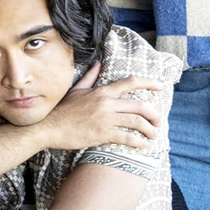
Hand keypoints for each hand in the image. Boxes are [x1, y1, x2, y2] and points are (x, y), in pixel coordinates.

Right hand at [33, 62, 164, 150]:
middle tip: (158, 121)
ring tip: (153, 135)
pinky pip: (127, 137)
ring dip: (149, 129)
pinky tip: (143, 146)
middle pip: (139, 106)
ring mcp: (106, 119)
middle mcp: (107, 103)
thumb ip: (90, 77)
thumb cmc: (62, 110)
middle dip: (153, 114)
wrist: (49, 128)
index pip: (130, 83)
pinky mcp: (103, 134)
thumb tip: (99, 63)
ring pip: (137, 122)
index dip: (148, 84)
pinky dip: (139, 142)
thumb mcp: (76, 90)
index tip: (160, 87)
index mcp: (102, 92)